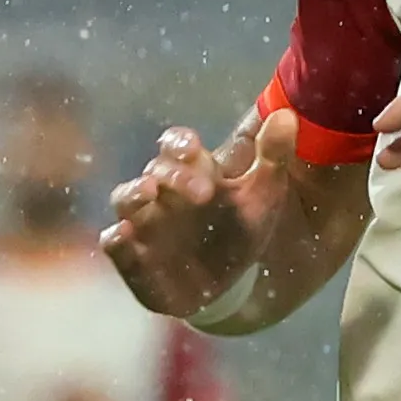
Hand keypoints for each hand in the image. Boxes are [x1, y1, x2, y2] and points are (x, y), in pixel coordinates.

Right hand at [104, 113, 271, 317]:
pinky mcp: (134, 259)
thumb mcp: (263, 195)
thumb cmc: (240, 230)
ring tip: (149, 193)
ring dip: (132, 194)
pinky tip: (123, 236)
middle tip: (203, 191)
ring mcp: (144, 225)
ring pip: (124, 199)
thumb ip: (273, 157)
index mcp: (191, 172)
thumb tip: (286, 116)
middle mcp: (161, 193)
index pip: (176, 145)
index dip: (179, 143)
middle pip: (155, 171)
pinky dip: (115, 240)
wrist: (230, 284)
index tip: (193, 147)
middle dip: (174, 175)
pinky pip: (114, 245)